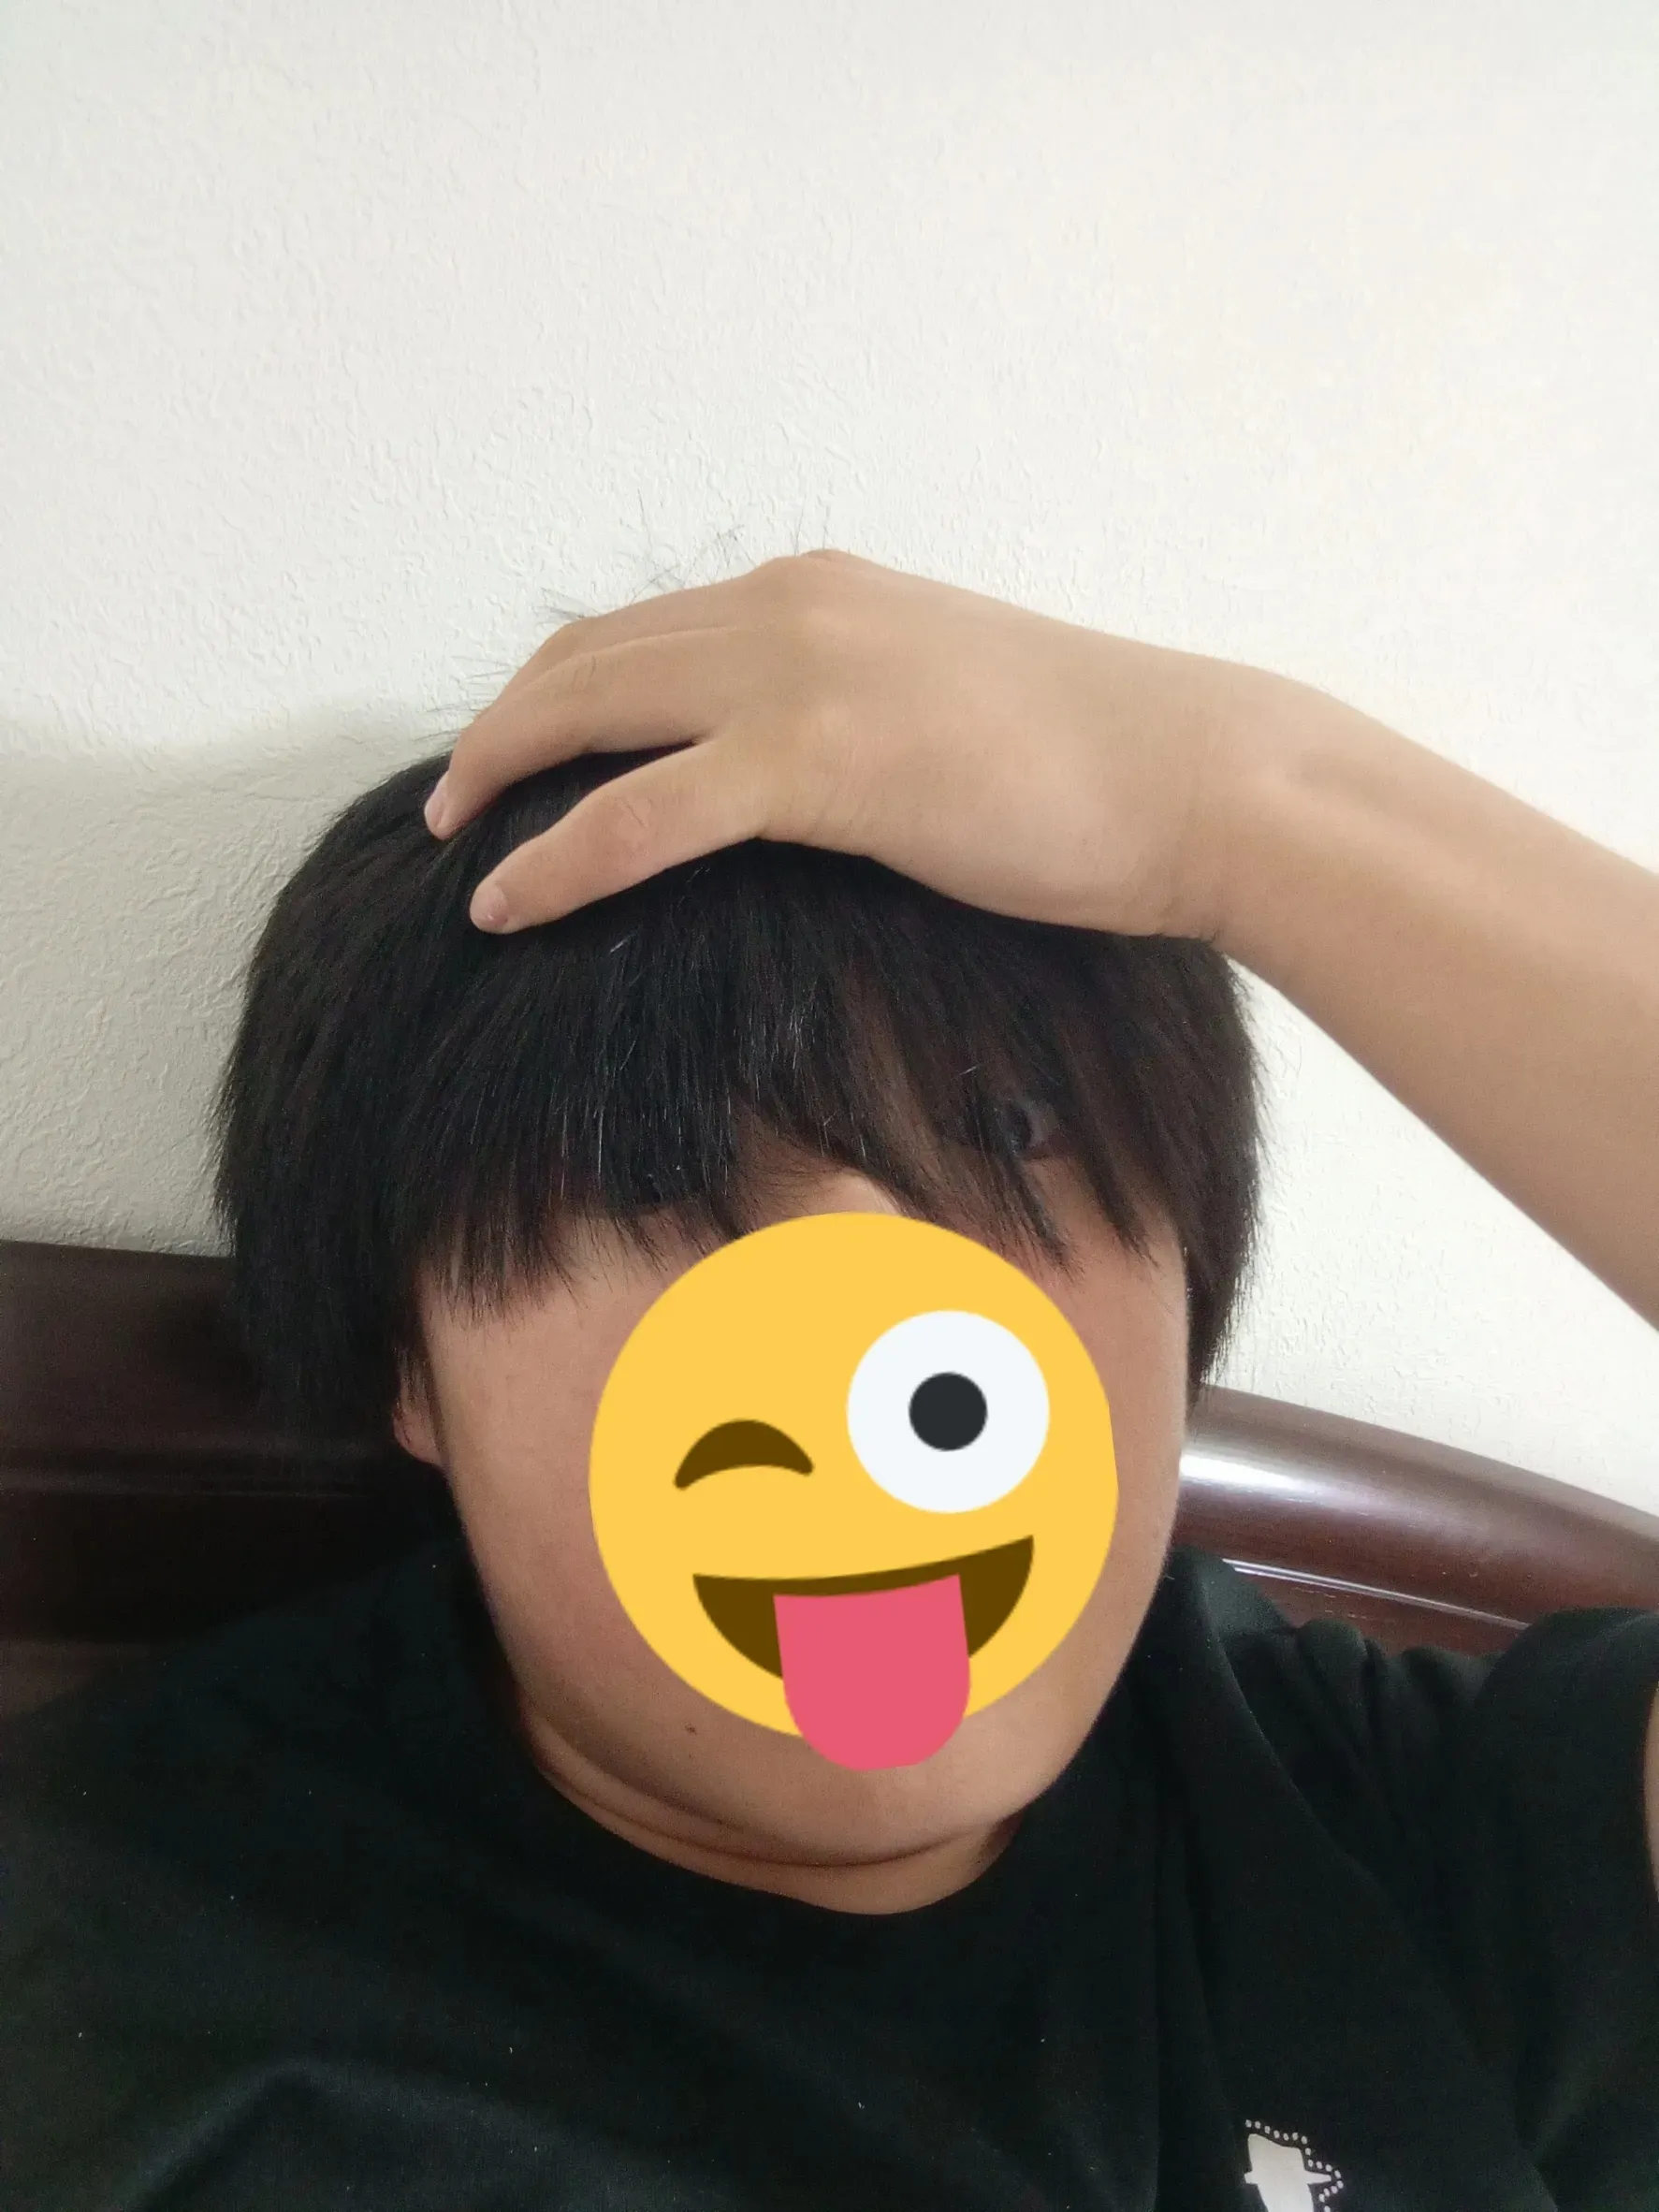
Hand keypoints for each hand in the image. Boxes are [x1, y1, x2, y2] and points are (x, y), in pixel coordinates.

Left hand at [425, 550, 1286, 939]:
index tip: (518, 752)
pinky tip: (503, 904)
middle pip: (590, 656)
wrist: (1196, 775)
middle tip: (452, 802)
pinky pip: (643, 811)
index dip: (560, 687)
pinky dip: (558, 857)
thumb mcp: (949, 707)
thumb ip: (858, 713)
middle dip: (505, 728)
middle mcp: (793, 607)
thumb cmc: (1097, 766)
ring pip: (594, 713)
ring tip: (453, 845)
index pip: (646, 627)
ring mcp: (803, 673)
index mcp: (823, 593)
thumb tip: (806, 781)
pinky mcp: (820, 759)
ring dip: (503, 777)